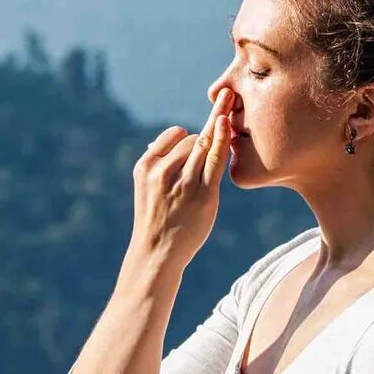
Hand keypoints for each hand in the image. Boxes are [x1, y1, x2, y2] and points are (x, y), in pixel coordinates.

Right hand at [129, 88, 233, 267]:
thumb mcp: (147, 186)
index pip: (174, 134)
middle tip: (202, 169)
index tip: (191, 150)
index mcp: (146, 165)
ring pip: (206, 146)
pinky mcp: (204, 194)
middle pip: (193, 139)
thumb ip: (158, 162)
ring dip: (214, 149)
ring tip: (208, 172)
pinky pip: (216, 158)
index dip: (187, 138)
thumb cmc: (156, 217)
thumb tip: (165, 139)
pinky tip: (227, 122)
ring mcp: (184, 182)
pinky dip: (223, 137)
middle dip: (203, 146)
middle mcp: (163, 171)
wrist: (157, 252)